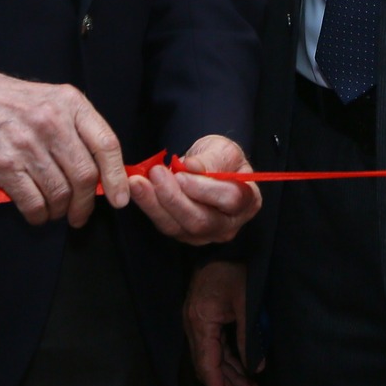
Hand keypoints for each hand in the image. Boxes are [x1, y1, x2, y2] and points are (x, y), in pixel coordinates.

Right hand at [0, 71, 129, 227]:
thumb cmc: (16, 103)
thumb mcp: (55, 100)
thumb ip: (79, 128)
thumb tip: (103, 169)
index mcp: (71, 104)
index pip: (106, 144)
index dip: (117, 176)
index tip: (119, 199)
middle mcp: (53, 123)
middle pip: (84, 175)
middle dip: (86, 204)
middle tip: (80, 214)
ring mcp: (28, 145)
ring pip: (60, 193)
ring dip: (61, 211)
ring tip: (56, 212)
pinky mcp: (5, 165)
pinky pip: (33, 202)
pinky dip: (39, 215)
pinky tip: (38, 213)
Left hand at [129, 136, 261, 246]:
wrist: (209, 166)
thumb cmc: (221, 159)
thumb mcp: (222, 150)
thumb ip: (210, 160)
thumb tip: (192, 167)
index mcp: (248, 202)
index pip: (230, 200)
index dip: (204, 189)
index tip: (181, 173)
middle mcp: (228, 225)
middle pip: (200, 221)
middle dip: (174, 198)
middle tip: (155, 173)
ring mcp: (204, 234)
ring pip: (177, 226)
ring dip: (154, 203)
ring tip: (139, 181)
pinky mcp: (182, 233)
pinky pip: (163, 224)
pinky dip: (148, 206)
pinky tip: (138, 188)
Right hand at [183, 261, 260, 385]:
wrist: (227, 244)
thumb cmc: (236, 268)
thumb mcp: (246, 301)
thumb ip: (249, 336)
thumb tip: (256, 367)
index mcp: (201, 321)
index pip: (207, 365)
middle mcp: (194, 325)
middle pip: (209, 366)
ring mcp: (198, 322)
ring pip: (213, 359)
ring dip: (231, 377)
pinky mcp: (205, 318)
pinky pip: (216, 347)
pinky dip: (230, 361)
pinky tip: (245, 372)